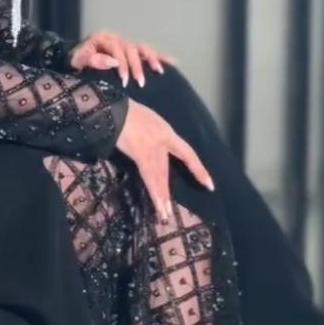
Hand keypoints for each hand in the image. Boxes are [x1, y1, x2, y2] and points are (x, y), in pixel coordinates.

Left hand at [70, 31, 175, 87]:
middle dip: (137, 66)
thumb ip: (94, 59)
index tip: (124, 79)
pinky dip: (160, 56)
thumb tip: (113, 62)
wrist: (76, 56)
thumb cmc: (78, 59)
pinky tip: (172, 62)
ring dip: (151, 59)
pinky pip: (148, 52)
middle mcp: (118, 38)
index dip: (122, 64)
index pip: (117, 49)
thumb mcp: (80, 59)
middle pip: (132, 49)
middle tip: (140, 82)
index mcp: (104, 38)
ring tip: (159, 71)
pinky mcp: (133, 50)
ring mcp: (126, 43)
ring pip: (142, 48)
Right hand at [116, 99, 213, 221]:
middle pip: (167, 171)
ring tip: (164, 215)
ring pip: (160, 179)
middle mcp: (164, 142)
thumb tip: (152, 145)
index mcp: (167, 133)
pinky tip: (157, 203)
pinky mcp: (142, 155)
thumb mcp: (148, 121)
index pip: (188, 154)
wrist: (114, 110)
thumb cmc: (127, 112)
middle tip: (173, 210)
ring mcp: (154, 150)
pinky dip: (154, 191)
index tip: (209, 184)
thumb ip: (153, 134)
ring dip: (161, 198)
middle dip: (169, 191)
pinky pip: (149, 178)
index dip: (198, 169)